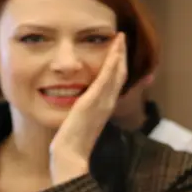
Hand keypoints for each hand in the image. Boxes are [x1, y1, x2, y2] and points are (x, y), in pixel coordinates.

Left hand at [49, 33, 127, 182]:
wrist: (70, 153)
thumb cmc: (72, 142)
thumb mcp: (81, 121)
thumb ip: (85, 110)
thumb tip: (81, 102)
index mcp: (105, 106)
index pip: (115, 81)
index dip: (118, 64)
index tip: (117, 49)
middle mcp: (108, 101)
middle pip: (120, 73)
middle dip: (121, 54)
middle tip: (121, 37)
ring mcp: (103, 101)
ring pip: (116, 72)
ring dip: (119, 53)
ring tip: (119, 38)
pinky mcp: (93, 100)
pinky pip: (105, 78)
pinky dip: (112, 63)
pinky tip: (113, 51)